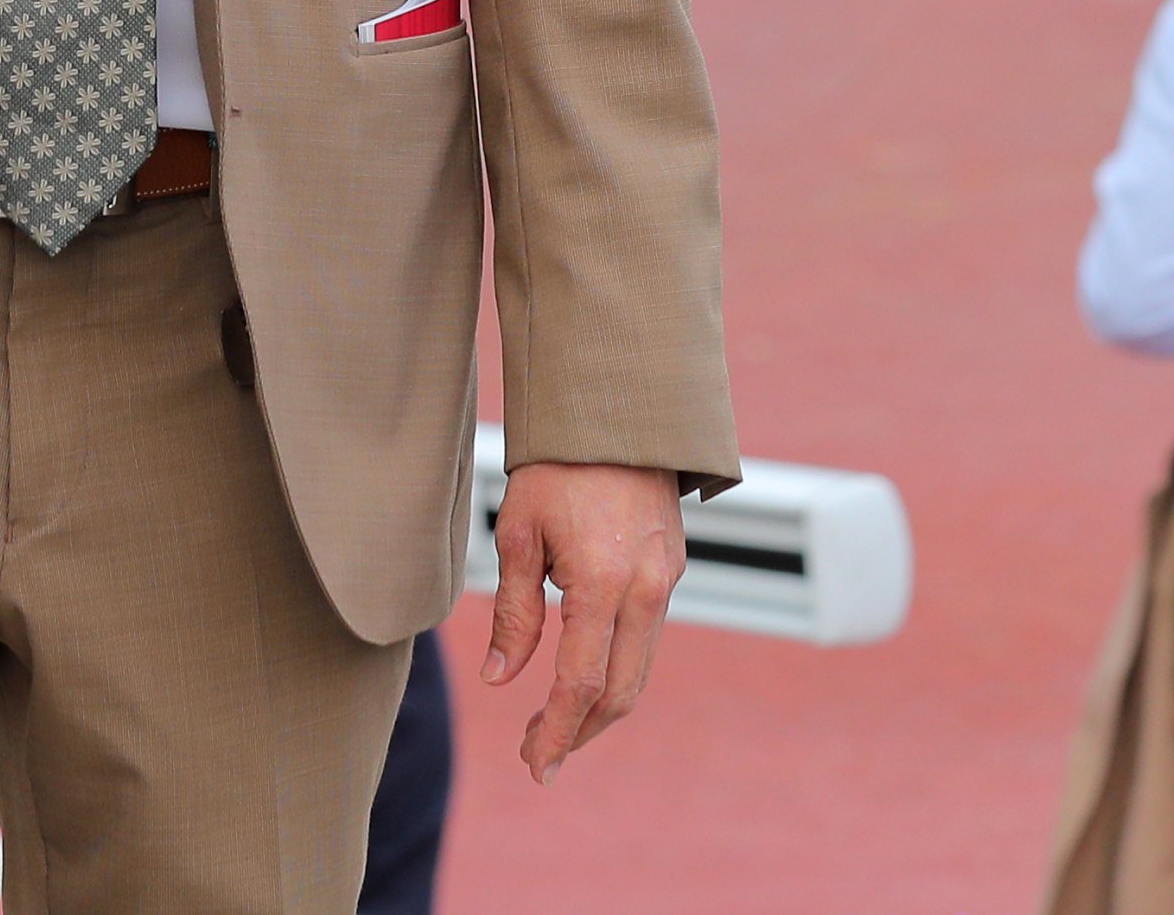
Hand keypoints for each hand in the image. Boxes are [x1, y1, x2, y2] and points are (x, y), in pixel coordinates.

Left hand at [482, 460, 686, 785]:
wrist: (617, 409)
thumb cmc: (555, 465)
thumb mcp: (518, 533)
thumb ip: (514, 611)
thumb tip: (501, 678)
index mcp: (602, 581)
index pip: (581, 683)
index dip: (557, 731)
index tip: (535, 765)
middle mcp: (646, 589)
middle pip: (620, 691)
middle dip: (579, 732)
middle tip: (537, 755)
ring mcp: (666, 580)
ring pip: (640, 669)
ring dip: (600, 706)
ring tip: (554, 724)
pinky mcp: (671, 569)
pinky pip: (647, 637)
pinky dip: (617, 668)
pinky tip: (583, 672)